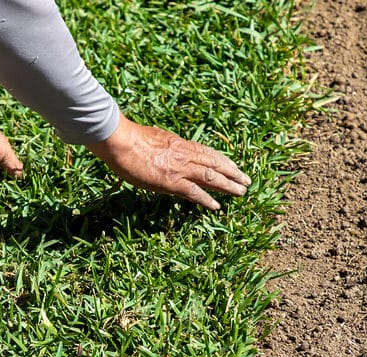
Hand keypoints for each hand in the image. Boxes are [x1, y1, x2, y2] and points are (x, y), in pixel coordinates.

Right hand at [86, 115, 250, 209]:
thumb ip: (166, 148)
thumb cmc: (130, 140)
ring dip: (228, 185)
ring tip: (241, 192)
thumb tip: (170, 156)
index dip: (223, 161)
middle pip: (215, 164)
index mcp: (180, 144)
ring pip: (211, 177)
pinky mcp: (171, 181)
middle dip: (233, 172)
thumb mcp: (154, 140)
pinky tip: (217, 206)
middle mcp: (184, 154)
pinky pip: (194, 192)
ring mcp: (179, 168)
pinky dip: (207, 199)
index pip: (208, 153)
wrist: (120, 141)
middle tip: (246, 181)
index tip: (233, 167)